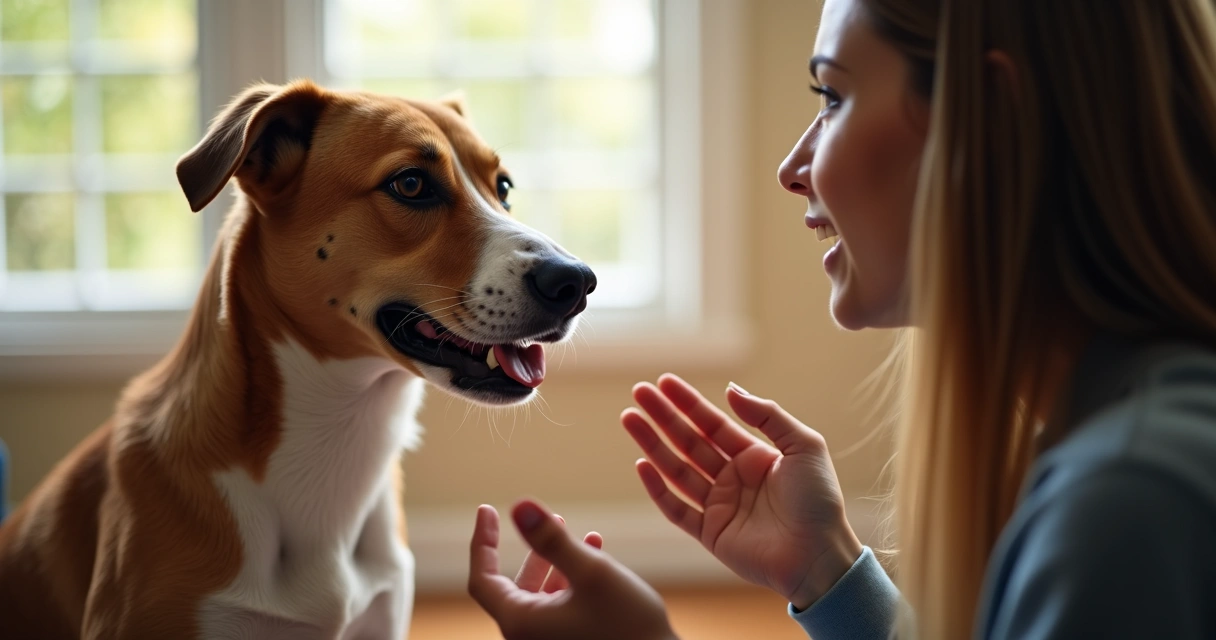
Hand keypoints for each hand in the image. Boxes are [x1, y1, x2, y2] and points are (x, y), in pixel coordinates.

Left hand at [468, 499, 677, 639]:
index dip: (482, 541)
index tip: (487, 509)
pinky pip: (561, 607)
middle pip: (513, 586)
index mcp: (521, 623)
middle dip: (535, 548)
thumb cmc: (628, 627)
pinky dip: (573, 580)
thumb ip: (552, 539)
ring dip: (559, 562)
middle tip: (553, 518)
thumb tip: (519, 506)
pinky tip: (598, 556)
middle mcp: (529, 637)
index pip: (482, 578)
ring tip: (584, 535)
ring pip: (541, 594)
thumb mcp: (591, 572)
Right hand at [621, 374, 862, 609]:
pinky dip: (657, 488)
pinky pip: (677, 509)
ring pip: (677, 469)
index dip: (688, 402)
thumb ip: (768, 415)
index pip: (713, 423)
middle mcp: (733, 477)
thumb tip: (730, 390)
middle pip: (689, 441)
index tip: (664, 382)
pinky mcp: (710, 533)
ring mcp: (719, 505)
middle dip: (663, 417)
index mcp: (754, 456)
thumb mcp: (804, 446)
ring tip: (630, 419)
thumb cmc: (820, 501)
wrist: (820, 556)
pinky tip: (642, 465)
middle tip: (639, 392)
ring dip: (652, 444)